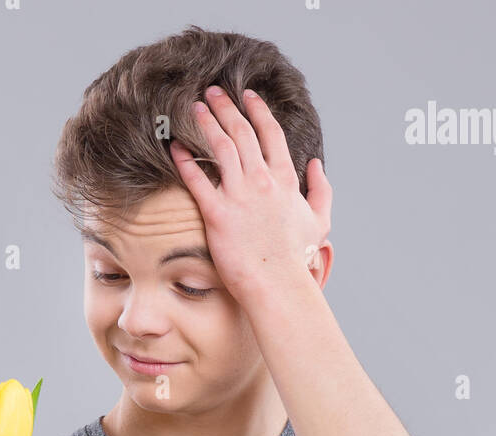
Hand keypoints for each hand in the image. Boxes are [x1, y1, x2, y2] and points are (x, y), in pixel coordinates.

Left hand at [168, 86, 331, 302]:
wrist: (278, 284)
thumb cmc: (297, 259)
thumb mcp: (319, 222)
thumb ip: (320, 190)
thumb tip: (316, 165)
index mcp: (285, 180)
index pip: (271, 134)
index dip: (258, 111)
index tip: (247, 96)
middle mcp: (262, 181)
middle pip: (242, 132)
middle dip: (226, 107)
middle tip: (212, 92)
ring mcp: (239, 196)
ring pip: (220, 147)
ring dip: (206, 123)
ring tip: (194, 107)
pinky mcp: (217, 215)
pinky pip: (197, 180)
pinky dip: (185, 160)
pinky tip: (174, 146)